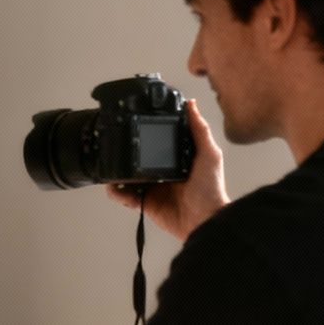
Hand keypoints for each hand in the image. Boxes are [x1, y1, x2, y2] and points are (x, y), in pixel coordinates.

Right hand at [106, 101, 228, 242]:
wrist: (204, 220)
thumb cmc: (211, 189)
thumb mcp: (209, 153)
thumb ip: (199, 129)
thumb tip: (191, 104)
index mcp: (178, 158)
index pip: (158, 142)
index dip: (147, 134)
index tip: (135, 125)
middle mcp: (164, 171)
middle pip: (140, 158)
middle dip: (127, 153)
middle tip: (118, 147)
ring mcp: (153, 187)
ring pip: (128, 176)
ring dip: (118, 172)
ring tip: (112, 168)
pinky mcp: (145, 202)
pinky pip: (126, 196)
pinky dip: (117, 192)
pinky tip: (116, 187)